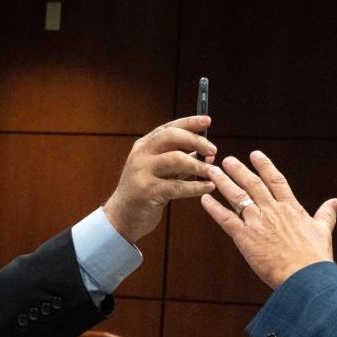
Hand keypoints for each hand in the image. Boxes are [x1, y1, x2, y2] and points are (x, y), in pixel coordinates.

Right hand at [104, 116, 216, 242]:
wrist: (123, 216)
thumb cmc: (146, 191)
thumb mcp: (162, 171)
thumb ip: (182, 160)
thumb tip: (208, 152)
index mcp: (145, 146)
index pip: (169, 127)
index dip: (189, 123)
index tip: (207, 120)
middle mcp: (141, 154)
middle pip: (172, 137)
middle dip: (196, 141)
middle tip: (213, 149)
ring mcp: (142, 171)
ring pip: (176, 159)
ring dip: (198, 165)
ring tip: (213, 172)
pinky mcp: (147, 191)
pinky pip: (177, 186)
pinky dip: (196, 187)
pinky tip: (209, 187)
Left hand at [200, 150, 336, 288]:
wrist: (304, 276)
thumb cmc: (314, 258)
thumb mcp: (323, 231)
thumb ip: (327, 214)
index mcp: (291, 208)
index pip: (276, 180)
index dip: (264, 166)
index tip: (255, 155)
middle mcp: (272, 211)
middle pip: (252, 184)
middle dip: (238, 170)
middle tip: (227, 160)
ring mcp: (257, 223)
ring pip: (237, 197)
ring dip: (223, 183)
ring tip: (212, 172)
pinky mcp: (245, 238)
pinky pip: (226, 219)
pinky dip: (214, 208)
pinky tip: (205, 199)